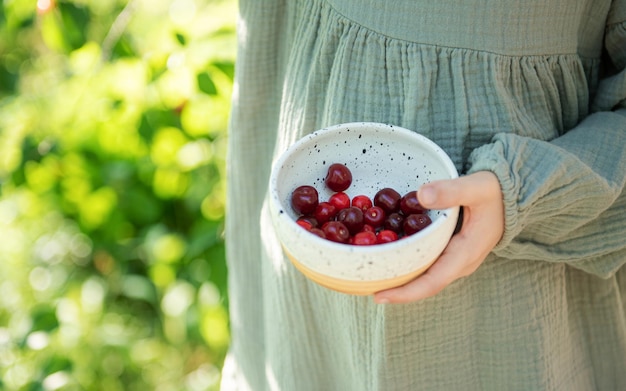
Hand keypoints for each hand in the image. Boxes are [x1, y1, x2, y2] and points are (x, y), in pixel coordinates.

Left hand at [373, 171, 504, 303]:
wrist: (512, 195)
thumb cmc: (496, 191)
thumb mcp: (478, 187)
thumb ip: (451, 190)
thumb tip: (420, 196)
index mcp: (465, 254)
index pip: (432, 282)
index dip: (405, 292)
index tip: (379, 296)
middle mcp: (459, 263)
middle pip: (423, 284)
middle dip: (396, 289)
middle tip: (364, 285)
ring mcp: (454, 259)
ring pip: (424, 275)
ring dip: (400, 277)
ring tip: (371, 275)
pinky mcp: (450, 251)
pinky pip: (426, 262)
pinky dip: (407, 262)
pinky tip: (388, 255)